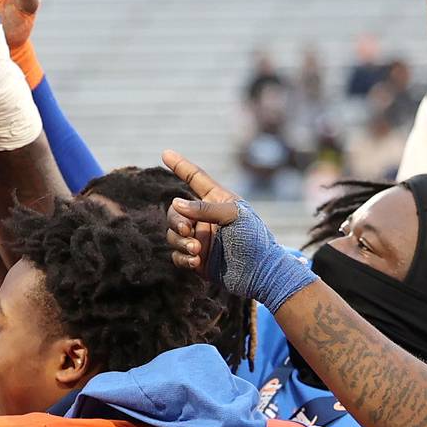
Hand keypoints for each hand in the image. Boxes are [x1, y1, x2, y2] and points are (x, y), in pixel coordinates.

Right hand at [163, 149, 313, 311]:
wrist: (261, 273)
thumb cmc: (254, 239)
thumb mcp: (234, 216)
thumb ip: (204, 208)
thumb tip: (175, 204)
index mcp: (217, 201)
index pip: (195, 179)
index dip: (180, 166)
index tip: (166, 153)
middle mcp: (205, 218)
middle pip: (176, 212)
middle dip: (178, 222)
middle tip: (188, 232)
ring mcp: (200, 238)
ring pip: (173, 235)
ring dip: (181, 242)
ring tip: (197, 251)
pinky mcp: (196, 259)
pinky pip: (177, 255)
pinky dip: (183, 258)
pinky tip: (196, 262)